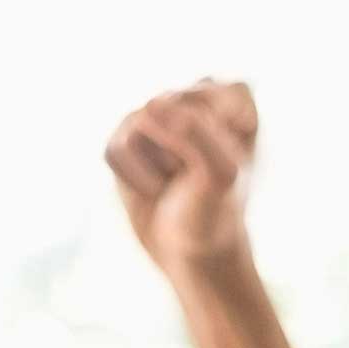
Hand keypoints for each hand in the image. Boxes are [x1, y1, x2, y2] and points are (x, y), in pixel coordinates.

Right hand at [104, 80, 259, 285]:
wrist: (190, 250)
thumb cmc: (215, 210)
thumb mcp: (221, 172)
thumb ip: (194, 130)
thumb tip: (149, 105)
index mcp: (233, 99)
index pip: (215, 99)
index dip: (216, 141)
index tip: (227, 168)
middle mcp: (193, 97)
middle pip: (174, 108)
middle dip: (183, 151)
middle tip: (198, 178)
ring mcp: (156, 114)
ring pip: (141, 124)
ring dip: (157, 165)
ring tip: (172, 181)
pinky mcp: (125, 136)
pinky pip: (115, 148)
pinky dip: (132, 177)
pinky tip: (151, 188)